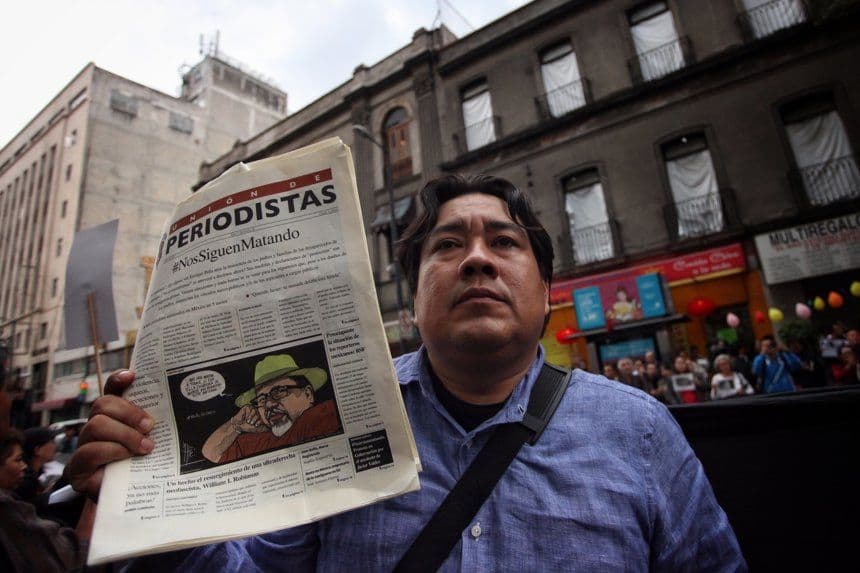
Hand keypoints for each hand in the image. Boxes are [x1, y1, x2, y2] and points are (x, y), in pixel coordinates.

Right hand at [66, 371, 153, 500]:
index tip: (132, 376)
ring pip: (96, 425)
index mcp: (116, 417)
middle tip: (150, 426)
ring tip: (145, 447)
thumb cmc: (147, 470)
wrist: (133, 505)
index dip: (119, 380)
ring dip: (124, 435)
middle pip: (103, 404)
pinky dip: (112, 451)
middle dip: (129, 412)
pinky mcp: (77, 468)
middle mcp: (97, 427)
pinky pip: (89, 451)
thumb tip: (182, 410)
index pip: (112, 390)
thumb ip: (158, 428)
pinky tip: (127, 457)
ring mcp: (84, 446)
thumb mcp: (156, 445)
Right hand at [230, 405, 266, 433]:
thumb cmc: (248, 427)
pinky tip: (245, 418)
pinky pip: (250, 409)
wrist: (239, 426)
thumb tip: (272, 426)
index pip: (266, 415)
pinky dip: (248, 415)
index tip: (257, 424)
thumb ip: (265, 428)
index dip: (261, 420)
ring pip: (255, 412)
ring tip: (248, 421)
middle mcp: (257, 411)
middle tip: (252, 423)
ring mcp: (252, 409)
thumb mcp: (258, 428)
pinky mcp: (247, 407)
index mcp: (261, 416)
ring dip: (251, 418)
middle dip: (255, 420)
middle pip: (260, 414)